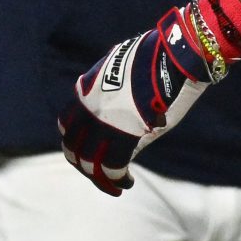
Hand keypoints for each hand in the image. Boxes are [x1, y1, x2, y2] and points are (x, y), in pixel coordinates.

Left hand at [58, 0, 240, 194]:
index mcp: (85, 91)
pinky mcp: (124, 133)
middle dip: (84, 167)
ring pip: (90, 162)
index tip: (88, 153)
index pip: (66, 126)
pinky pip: (113, 166)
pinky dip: (119, 179)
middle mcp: (88, 108)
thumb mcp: (123, 73)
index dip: (75, 144)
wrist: (174, 53)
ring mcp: (104, 121)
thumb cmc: (155, 58)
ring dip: (101, 179)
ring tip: (116, 186)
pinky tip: (128, 182)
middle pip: (73, 149)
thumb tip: (113, 111)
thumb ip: (111, 94)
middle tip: (99, 177)